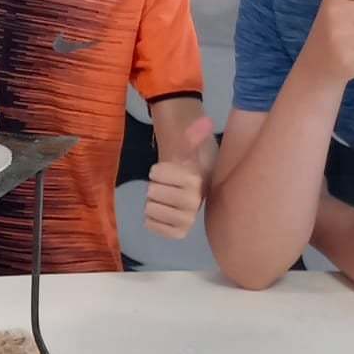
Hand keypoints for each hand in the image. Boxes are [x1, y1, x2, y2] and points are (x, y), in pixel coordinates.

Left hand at [145, 115, 215, 239]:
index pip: (156, 174)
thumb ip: (193, 136)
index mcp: (195, 181)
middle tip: (169, 186)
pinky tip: (162, 212)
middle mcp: (193, 203)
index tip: (172, 170)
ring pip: (150, 209)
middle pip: (151, 192)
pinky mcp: (178, 233)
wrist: (194, 188)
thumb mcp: (189, 149)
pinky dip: (151, 218)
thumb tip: (204, 121)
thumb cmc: (189, 167)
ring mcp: (187, 220)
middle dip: (156, 186)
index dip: (159, 170)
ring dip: (154, 202)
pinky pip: (151, 225)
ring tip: (167, 199)